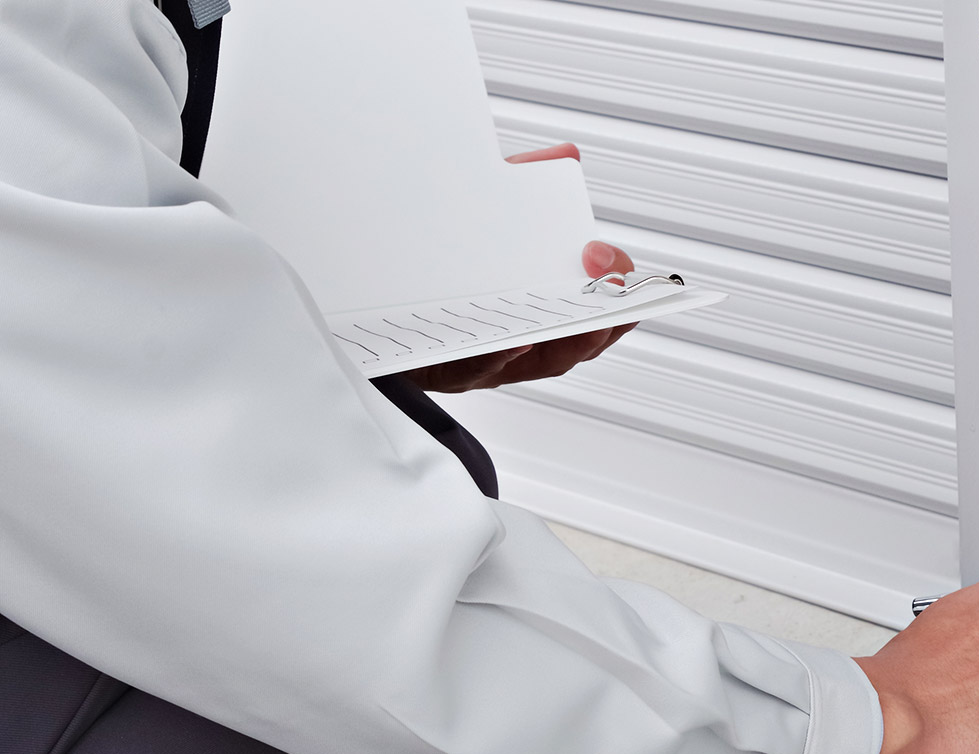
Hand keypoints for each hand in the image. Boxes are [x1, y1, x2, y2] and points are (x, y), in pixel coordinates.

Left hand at [404, 144, 638, 392]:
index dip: (617, 301)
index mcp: (527, 308)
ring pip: (532, 363)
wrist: (349, 280)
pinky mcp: (434, 369)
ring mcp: (476, 359)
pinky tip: (515, 337)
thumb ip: (519, 182)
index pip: (588, 313)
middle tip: (613, 291)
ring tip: (583, 319)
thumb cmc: (419, 252)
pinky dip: (498, 356)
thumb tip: (564, 156)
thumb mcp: (474, 208)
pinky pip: (472, 369)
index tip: (629, 275)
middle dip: (600, 320)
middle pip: (570, 346)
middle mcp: (508, 342)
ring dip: (563, 342)